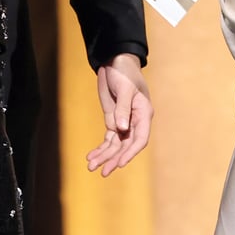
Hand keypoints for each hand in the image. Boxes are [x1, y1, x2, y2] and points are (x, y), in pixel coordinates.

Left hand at [86, 53, 152, 176]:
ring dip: (105, 156)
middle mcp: (135, 122)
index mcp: (143, 114)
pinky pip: (108, 139)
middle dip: (114, 159)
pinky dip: (100, 148)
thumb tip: (121, 128)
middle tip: (103, 171)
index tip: (120, 163)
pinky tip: (91, 157)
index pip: (140, 139)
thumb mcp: (124, 88)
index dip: (130, 152)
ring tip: (91, 167)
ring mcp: (123, 122)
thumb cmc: (124, 73)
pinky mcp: (113, 120)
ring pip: (115, 145)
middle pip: (126, 146)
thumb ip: (123, 108)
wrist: (115, 62)